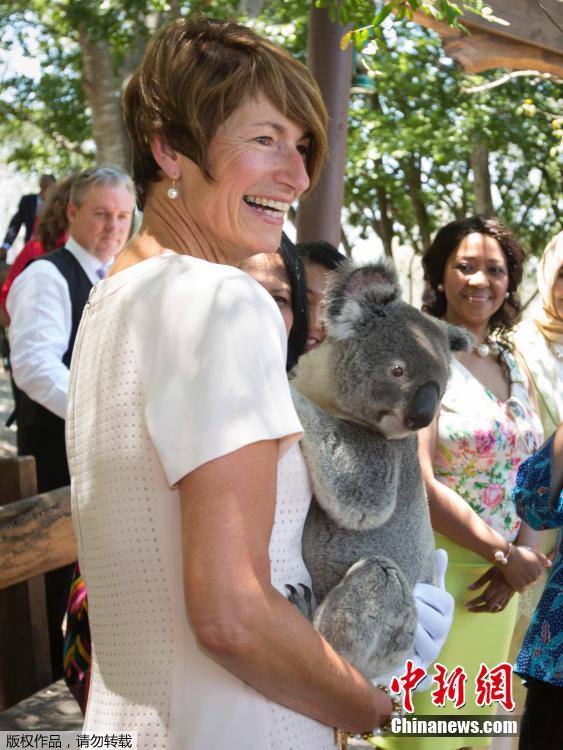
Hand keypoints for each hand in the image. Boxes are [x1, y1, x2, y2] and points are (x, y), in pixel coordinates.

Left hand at [370, 550, 453, 691]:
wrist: (403, 635)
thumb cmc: (416, 607)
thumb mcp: (426, 590)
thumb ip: (435, 572)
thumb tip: (442, 551)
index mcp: (445, 613)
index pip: (444, 601)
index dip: (426, 593)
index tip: (412, 588)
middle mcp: (442, 634)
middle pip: (436, 622)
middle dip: (415, 610)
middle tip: (401, 604)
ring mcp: (431, 652)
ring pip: (423, 642)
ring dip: (408, 631)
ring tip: (394, 622)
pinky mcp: (418, 668)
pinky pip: (416, 669)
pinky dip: (411, 668)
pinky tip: (399, 658)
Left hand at [466, 567, 515, 612]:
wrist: (518, 569)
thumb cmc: (502, 568)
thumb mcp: (489, 572)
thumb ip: (480, 582)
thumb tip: (469, 589)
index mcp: (495, 586)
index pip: (483, 598)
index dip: (474, 602)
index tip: (467, 604)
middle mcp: (501, 593)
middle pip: (489, 606)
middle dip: (478, 609)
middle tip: (469, 609)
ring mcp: (506, 596)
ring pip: (495, 608)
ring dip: (485, 611)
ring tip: (477, 609)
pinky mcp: (509, 598)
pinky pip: (502, 608)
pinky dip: (494, 611)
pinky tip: (489, 610)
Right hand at [498, 544, 550, 591]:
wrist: (507, 556)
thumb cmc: (519, 553)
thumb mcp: (533, 553)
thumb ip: (543, 559)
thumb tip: (550, 565)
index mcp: (539, 570)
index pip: (538, 576)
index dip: (530, 572)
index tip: (524, 568)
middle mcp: (535, 577)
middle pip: (532, 582)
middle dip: (527, 578)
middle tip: (519, 571)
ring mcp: (528, 582)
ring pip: (527, 586)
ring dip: (522, 582)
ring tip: (515, 575)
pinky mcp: (520, 586)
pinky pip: (521, 590)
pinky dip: (518, 587)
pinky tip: (513, 580)